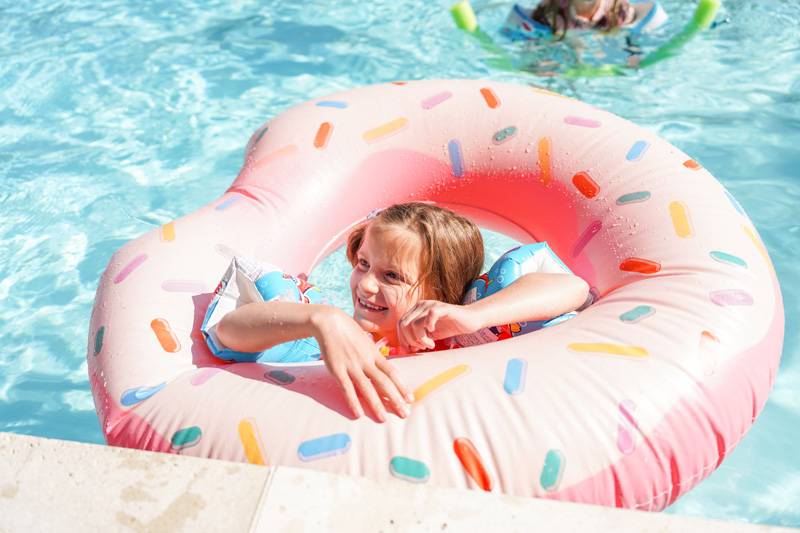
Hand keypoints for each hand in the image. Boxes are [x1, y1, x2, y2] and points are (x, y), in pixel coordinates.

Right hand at [312, 307, 412, 421]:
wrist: (329, 322)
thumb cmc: (348, 332)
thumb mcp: (366, 341)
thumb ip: (374, 355)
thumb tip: (383, 368)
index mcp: (374, 354)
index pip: (392, 372)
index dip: (402, 386)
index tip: (410, 399)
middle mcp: (366, 360)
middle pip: (384, 382)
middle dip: (395, 399)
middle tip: (404, 414)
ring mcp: (352, 365)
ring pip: (367, 388)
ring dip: (376, 404)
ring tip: (384, 419)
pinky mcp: (337, 369)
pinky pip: (347, 388)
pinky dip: (353, 401)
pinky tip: (358, 413)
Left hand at [397, 301, 483, 352]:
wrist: (470, 320)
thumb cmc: (450, 326)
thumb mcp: (430, 335)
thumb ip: (418, 339)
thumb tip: (408, 348)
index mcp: (417, 310)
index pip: (401, 324)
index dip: (403, 339)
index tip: (412, 349)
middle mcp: (422, 305)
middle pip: (404, 324)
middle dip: (410, 340)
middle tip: (423, 347)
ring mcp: (431, 305)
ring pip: (413, 324)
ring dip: (420, 339)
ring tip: (430, 344)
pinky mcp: (442, 308)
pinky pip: (429, 316)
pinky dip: (428, 327)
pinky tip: (433, 333)